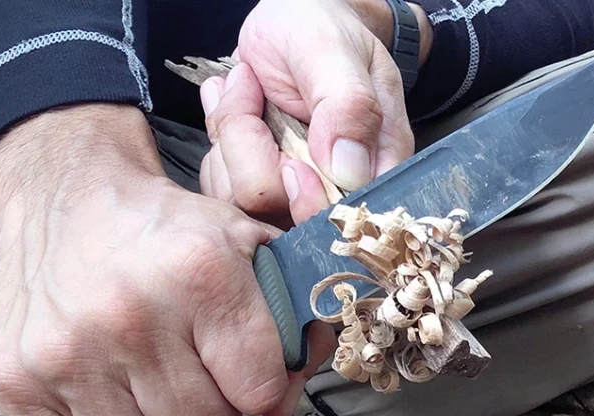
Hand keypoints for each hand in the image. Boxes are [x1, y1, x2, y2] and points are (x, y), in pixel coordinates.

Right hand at [0, 103, 326, 415]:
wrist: (69, 197)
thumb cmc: (166, 231)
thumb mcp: (247, 248)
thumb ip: (290, 325)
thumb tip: (279, 409)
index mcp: (201, 274)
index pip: (257, 391)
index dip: (256, 384)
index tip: (239, 366)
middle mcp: (131, 317)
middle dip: (211, 412)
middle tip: (191, 376)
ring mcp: (67, 355)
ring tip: (150, 392)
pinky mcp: (17, 382)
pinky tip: (108, 408)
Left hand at [197, 0, 431, 224]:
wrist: (290, 16)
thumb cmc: (320, 27)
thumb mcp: (335, 53)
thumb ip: (347, 106)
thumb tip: (348, 171)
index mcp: (376, 165)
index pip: (341, 217)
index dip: (307, 197)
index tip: (290, 146)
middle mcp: (335, 187)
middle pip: (278, 209)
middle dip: (250, 147)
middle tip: (251, 87)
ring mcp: (293, 188)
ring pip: (240, 200)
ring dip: (229, 137)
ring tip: (242, 89)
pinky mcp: (258, 182)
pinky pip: (221, 187)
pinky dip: (217, 142)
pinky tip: (233, 103)